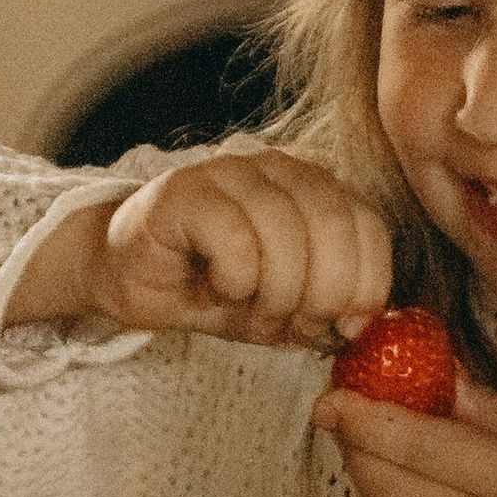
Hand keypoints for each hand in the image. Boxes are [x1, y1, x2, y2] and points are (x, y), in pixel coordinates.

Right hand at [64, 153, 394, 350]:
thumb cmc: (209, 287)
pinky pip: (236, 240)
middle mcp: (279, 168)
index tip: (346, 327)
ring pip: (286, 233)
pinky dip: (235, 281)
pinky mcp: (185, 190)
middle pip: (332, 225)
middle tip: (292, 327)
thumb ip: (324, 311)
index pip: (368, 225)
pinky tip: (217, 287)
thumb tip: (359, 325)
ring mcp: (231, 172)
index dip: (367, 284)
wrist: (128, 278)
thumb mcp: (281, 309)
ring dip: (275, 295)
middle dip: (321, 294)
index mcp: (314, 188)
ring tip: (250, 313)